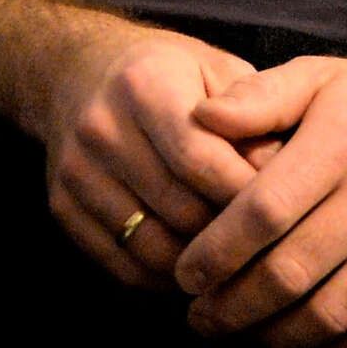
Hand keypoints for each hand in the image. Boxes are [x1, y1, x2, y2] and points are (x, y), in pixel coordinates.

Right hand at [37, 26, 288, 293]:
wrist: (80, 72)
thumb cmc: (170, 74)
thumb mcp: (217, 69)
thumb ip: (254, 114)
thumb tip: (278, 174)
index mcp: (144, 84)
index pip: (201, 159)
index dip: (248, 194)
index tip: (285, 211)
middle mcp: (101, 127)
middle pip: (180, 209)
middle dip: (230, 234)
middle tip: (268, 247)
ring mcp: (75, 172)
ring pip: (152, 247)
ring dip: (200, 265)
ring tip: (236, 261)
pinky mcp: (61, 208)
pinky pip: (122, 265)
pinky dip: (165, 278)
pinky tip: (195, 268)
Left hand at [175, 46, 346, 347]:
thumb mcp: (322, 76)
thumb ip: (258, 97)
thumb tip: (199, 122)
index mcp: (342, 144)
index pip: (262, 213)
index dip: (215, 253)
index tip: (186, 275)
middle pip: (289, 274)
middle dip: (231, 308)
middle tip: (201, 318)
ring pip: (330, 315)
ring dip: (275, 337)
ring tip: (245, 332)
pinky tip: (310, 342)